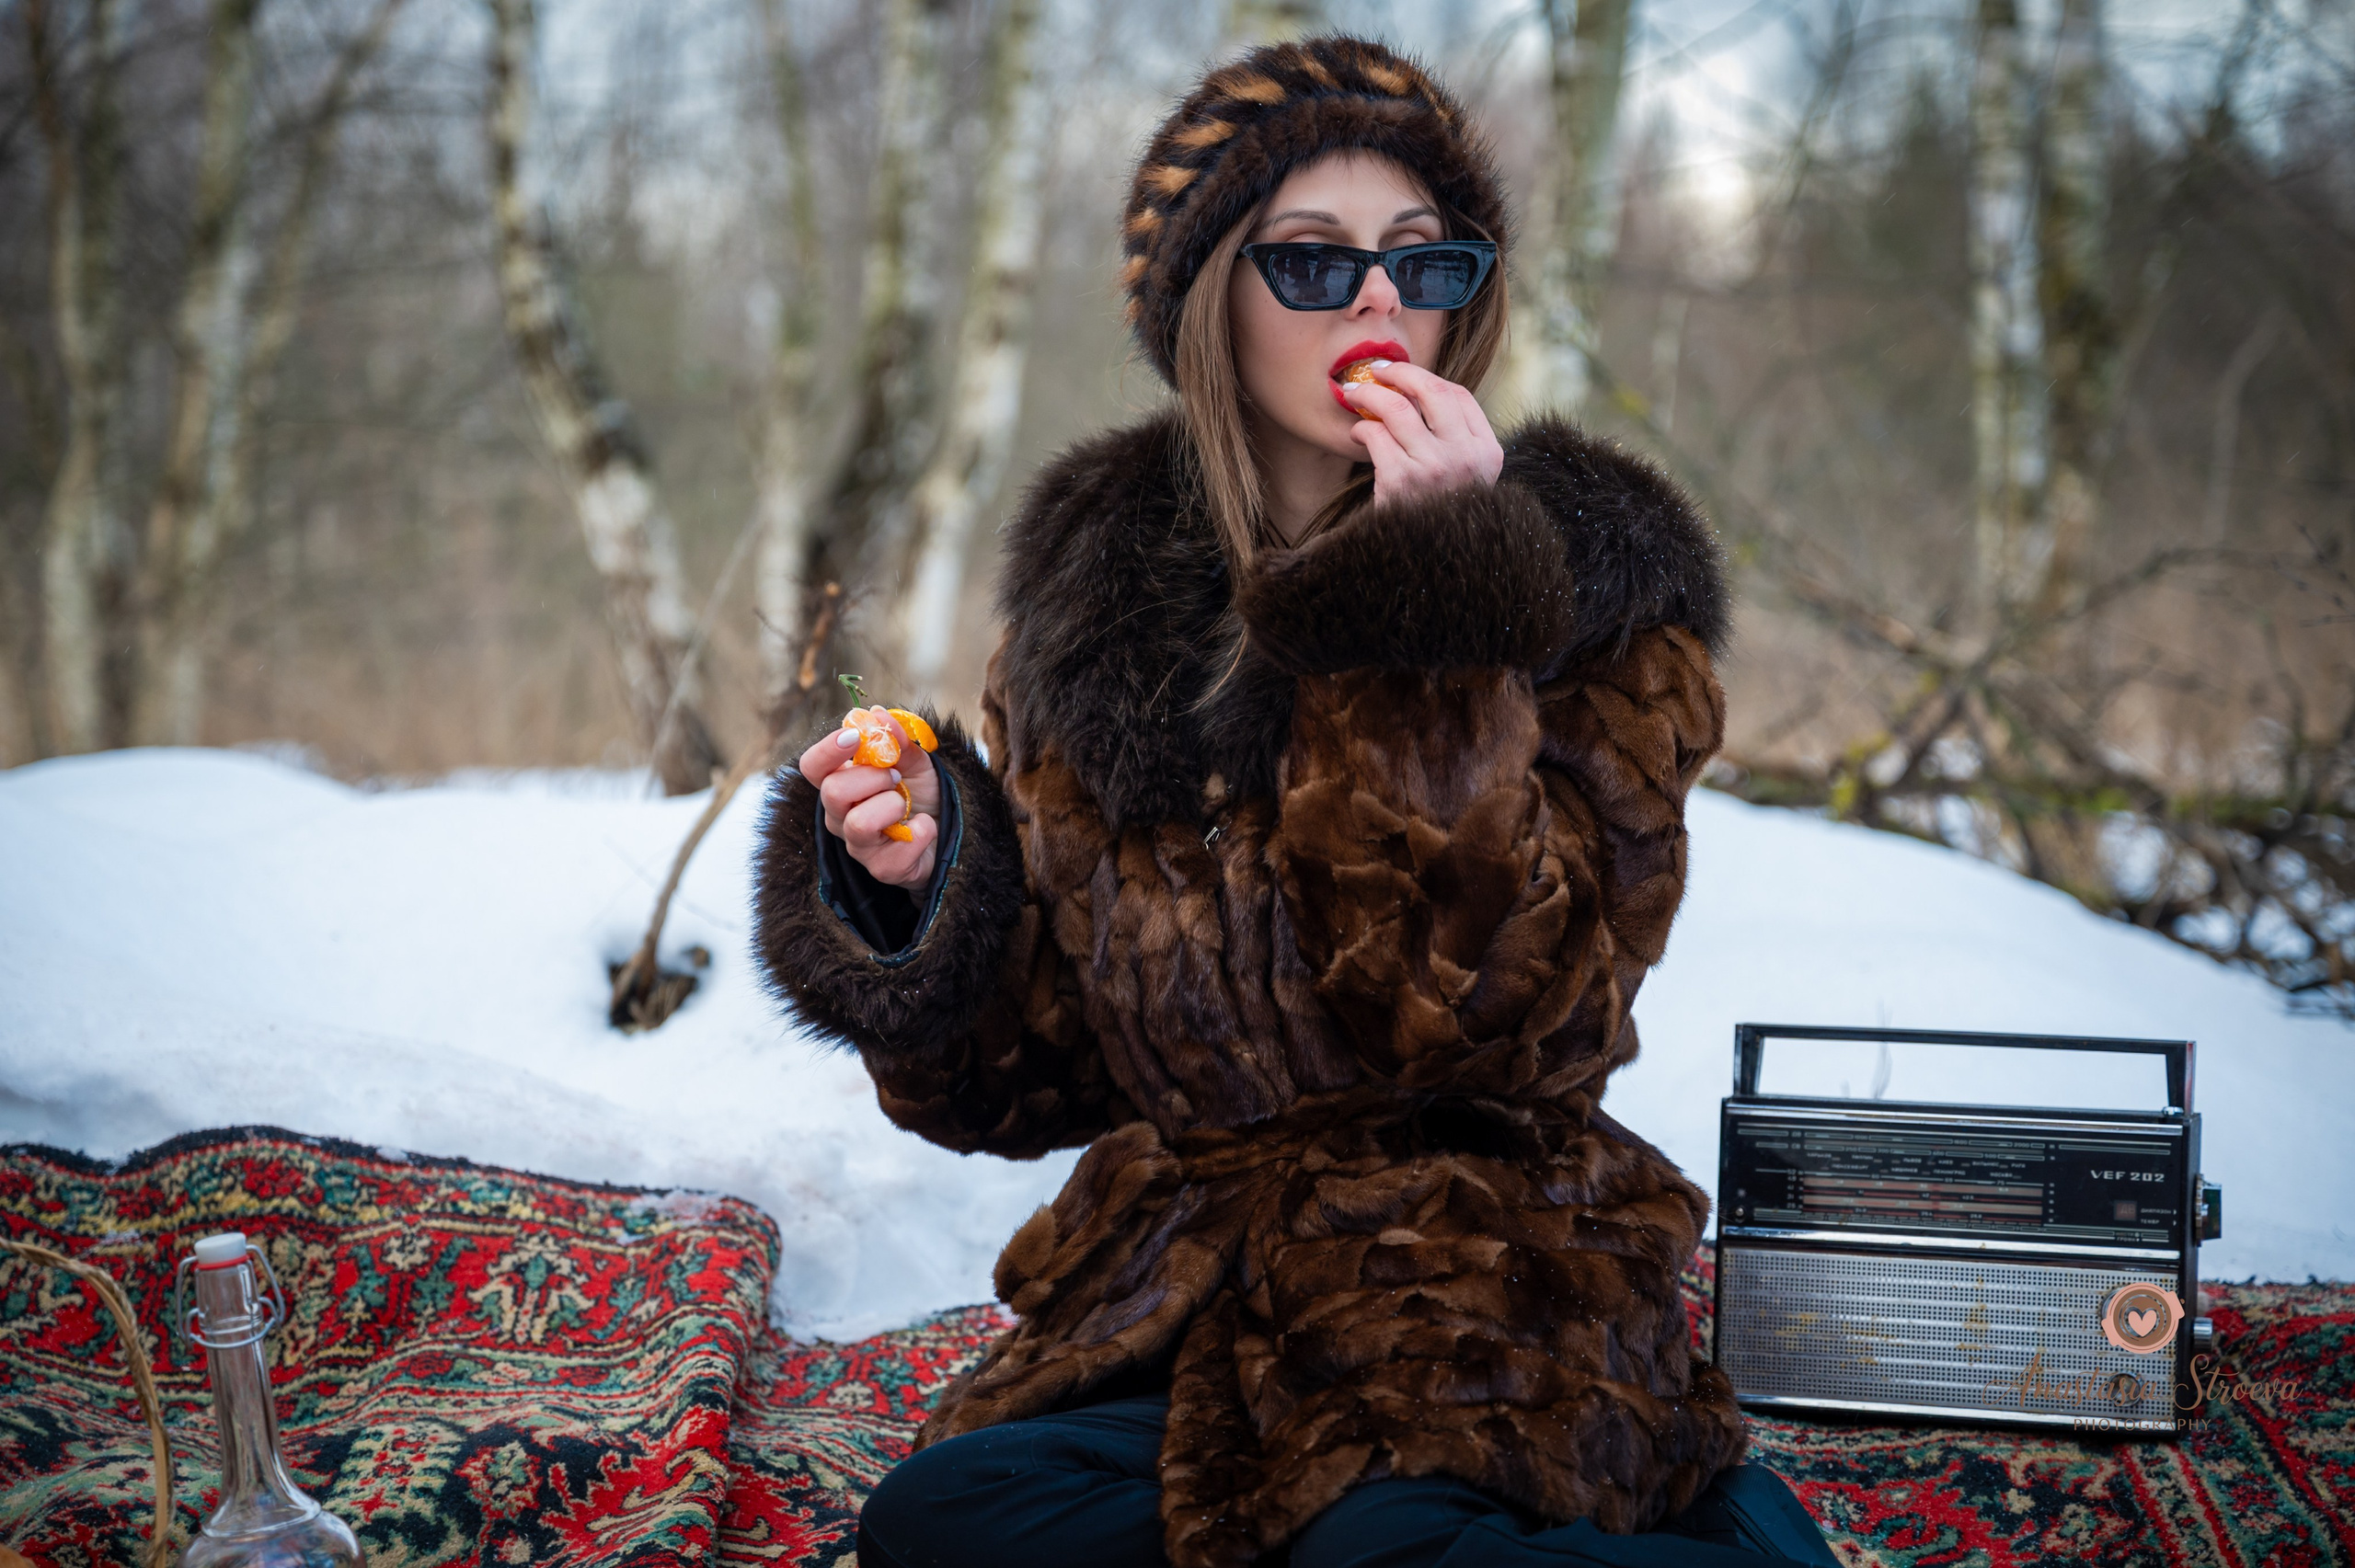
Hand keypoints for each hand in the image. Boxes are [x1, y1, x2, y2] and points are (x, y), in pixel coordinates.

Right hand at [796, 708, 941, 889]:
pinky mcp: (881, 869)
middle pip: (832, 792)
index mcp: (842, 783)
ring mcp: (858, 845)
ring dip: (891, 806)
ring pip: (858, 823)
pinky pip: (895, 852)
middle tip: (895, 777)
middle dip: (872, 778)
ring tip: (906, 804)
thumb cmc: (921, 795)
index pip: (813, 767)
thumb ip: (899, 740)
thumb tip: (879, 712)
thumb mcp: (916, 762)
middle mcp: (841, 815)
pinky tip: (924, 827)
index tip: (855, 737)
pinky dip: (920, 832)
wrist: (950, 833)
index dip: (828, 750)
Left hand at [1338, 361, 1502, 506]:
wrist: (1425, 564)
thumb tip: (1415, 392)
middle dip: (1398, 372)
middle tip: (1376, 371)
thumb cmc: (1438, 517)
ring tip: (1355, 396)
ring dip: (1369, 395)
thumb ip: (1455, 441)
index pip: (1459, 396)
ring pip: (1395, 407)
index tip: (1403, 373)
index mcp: (1488, 454)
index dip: (1426, 378)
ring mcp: (1435, 469)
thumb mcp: (1466, 480)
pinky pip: (1375, 434)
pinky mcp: (1401, 481)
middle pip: (1430, 391)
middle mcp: (1466, 458)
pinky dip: (1360, 428)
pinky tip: (1357, 433)